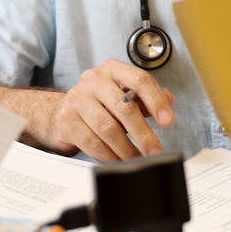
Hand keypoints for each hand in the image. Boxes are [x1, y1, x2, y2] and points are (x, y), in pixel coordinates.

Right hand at [42, 60, 175, 160]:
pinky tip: (118, 161)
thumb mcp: (123, 95)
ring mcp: (77, 99)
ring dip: (126, 149)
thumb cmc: (99, 104)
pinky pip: (92, 142)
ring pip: (108, 128)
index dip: (156, 101)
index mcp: (113, 69)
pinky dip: (109, 156)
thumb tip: (169, 100)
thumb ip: (145, 97)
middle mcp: (93, 80)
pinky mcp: (67, 121)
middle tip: (154, 151)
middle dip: (143, 133)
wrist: (61, 113)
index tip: (168, 121)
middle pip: (124, 107)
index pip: (140, 80)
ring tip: (138, 160)